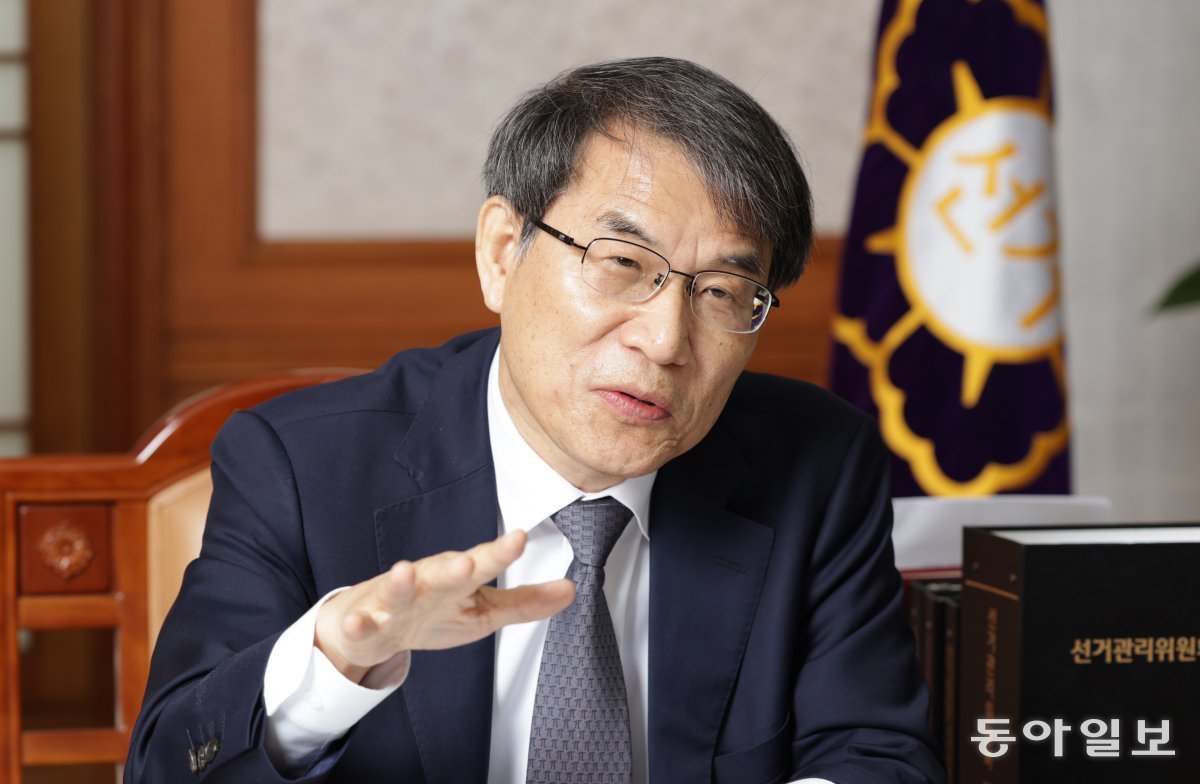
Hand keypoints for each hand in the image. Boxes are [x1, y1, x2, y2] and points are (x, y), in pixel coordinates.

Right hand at [314, 529, 573, 681]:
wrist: (371, 625)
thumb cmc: (433, 613)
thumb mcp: (483, 611)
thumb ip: (525, 602)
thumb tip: (572, 589)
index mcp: (457, 579)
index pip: (483, 564)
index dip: (501, 553)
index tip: (520, 539)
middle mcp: (427, 584)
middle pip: (442, 574)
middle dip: (454, 567)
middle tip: (468, 561)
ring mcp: (394, 602)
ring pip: (397, 592)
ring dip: (400, 582)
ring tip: (404, 571)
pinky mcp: (367, 623)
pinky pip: (360, 625)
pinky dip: (357, 624)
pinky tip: (356, 622)